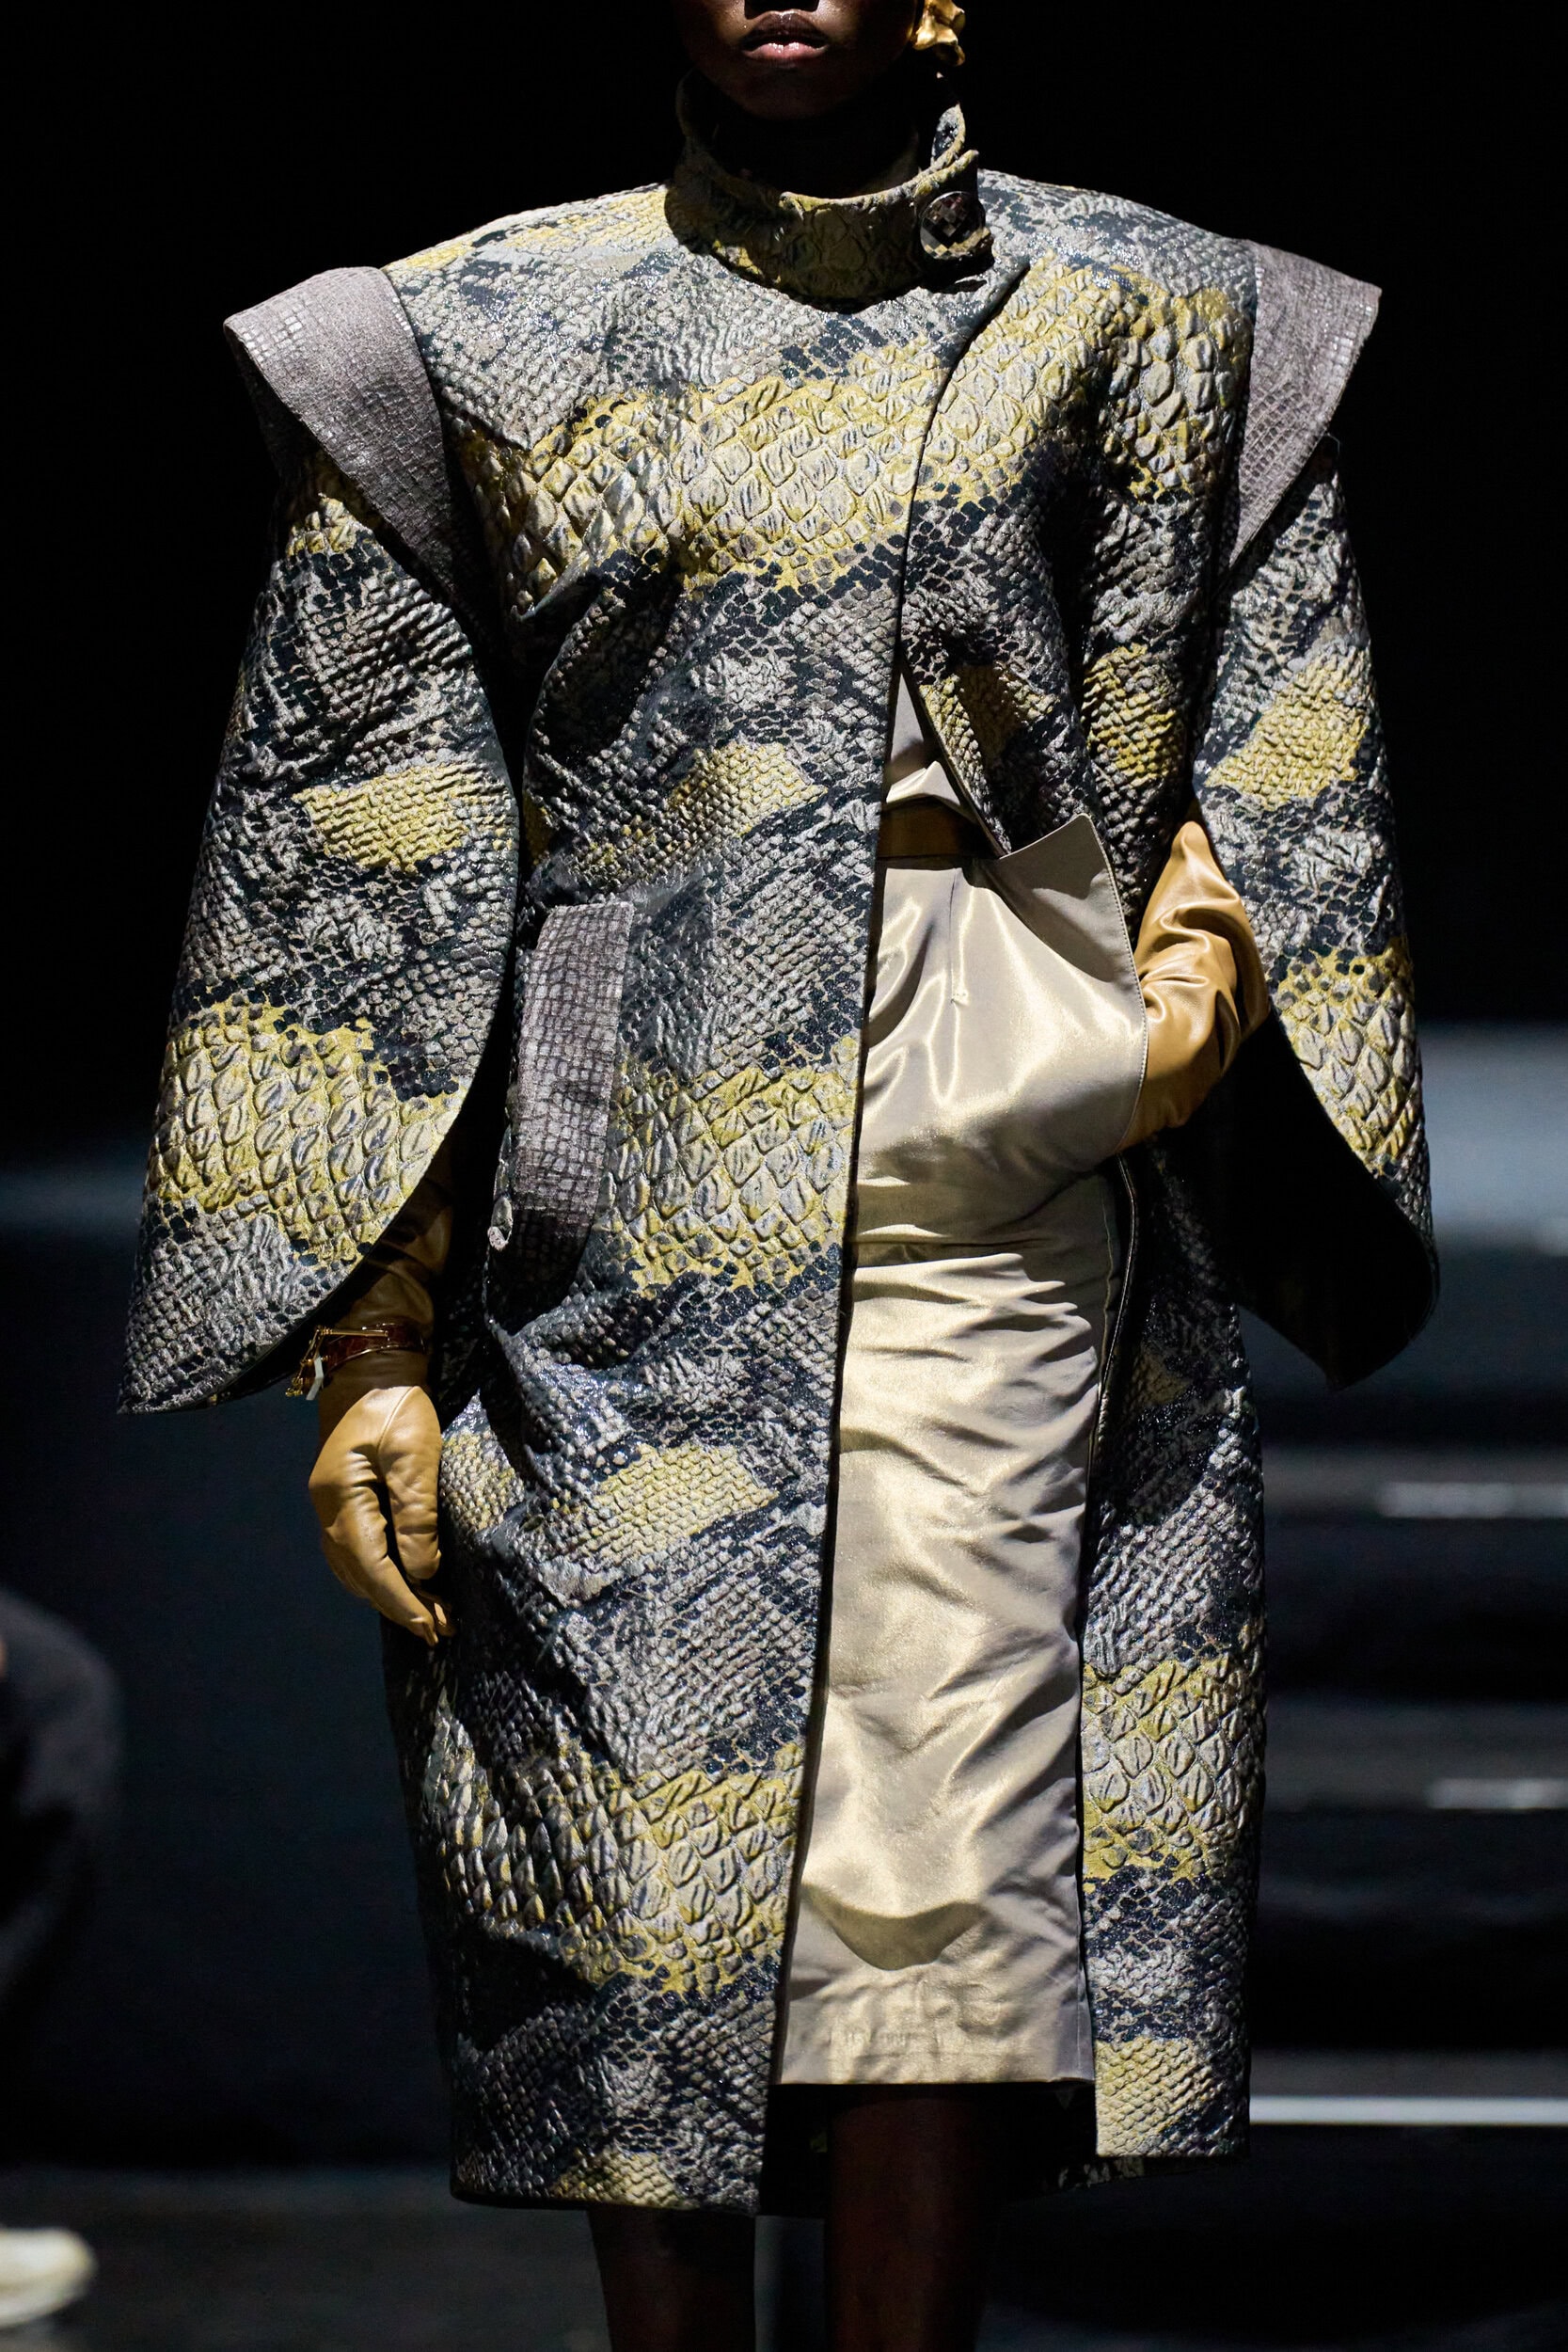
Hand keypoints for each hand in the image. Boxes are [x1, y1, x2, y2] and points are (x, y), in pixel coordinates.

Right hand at [307, 1363, 449, 1645]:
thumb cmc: (397, 1405)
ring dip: (388, 1596)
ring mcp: (330, 1506)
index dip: (402, 1599)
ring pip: (354, 1569)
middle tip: (438, 1632)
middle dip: (399, 1607)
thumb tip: (422, 1571)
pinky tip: (401, 1585)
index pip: (372, 1566)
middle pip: (360, 1575)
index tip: (432, 1624)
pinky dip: (378, 1577)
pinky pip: (355, 1553)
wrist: (373, 1369)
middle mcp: (326, 1510)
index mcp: (340, 1499)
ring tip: (426, 1618)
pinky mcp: (342, 1501)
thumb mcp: (414, 1454)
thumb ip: (417, 1514)